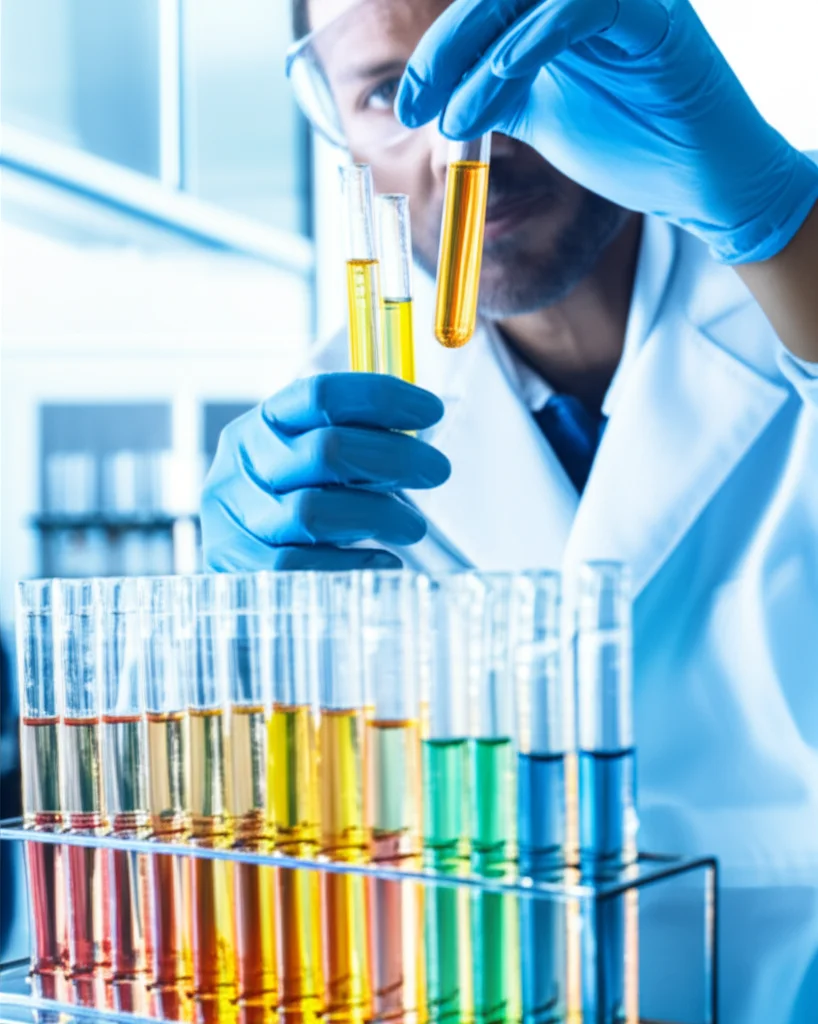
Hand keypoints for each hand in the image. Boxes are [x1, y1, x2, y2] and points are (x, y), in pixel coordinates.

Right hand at [201, 373, 450, 570]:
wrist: (230, 565)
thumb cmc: (290, 500)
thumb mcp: (310, 459)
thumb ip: (354, 440)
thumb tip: (421, 433)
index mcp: (264, 423)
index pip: (321, 396)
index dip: (382, 398)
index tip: (432, 411)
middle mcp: (243, 463)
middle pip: (325, 450)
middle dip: (394, 458)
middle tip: (438, 471)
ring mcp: (237, 516)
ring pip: (314, 511)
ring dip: (379, 516)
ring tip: (413, 528)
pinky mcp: (241, 566)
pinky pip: (303, 565)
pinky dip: (353, 562)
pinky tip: (386, 560)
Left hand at [397, 0, 817, 263]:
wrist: (697, 182)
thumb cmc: (630, 144)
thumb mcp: (543, 116)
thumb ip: (496, 96)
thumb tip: (438, 102)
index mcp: (557, 12)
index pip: (483, 12)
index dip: (438, 53)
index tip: (407, 105)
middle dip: (445, 49)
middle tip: (413, 104)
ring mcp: (619, 0)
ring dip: (477, 51)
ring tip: (452, 115)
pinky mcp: (652, 16)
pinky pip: (583, 7)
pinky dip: (532, 41)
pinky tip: (501, 82)